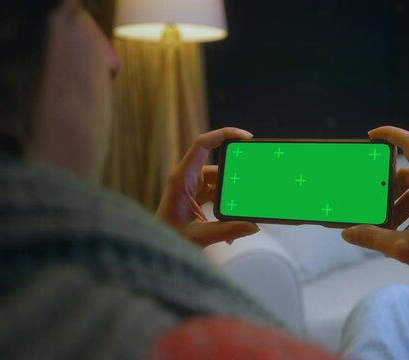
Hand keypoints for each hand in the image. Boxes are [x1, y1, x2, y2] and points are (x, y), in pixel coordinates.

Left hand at [157, 127, 259, 247]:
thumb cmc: (168, 239)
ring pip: (218, 180)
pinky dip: (226, 204)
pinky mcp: (195, 196)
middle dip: (235, 175)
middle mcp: (185, 178)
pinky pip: (216, 192)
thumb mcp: (199, 236)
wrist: (155, 249)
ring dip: (231, 195)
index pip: (202, 145)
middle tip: (253, 182)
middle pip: (216, 166)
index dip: (223, 134)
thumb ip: (227, 231)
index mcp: (181, 178)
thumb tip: (253, 226)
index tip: (246, 137)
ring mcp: (190, 186)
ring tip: (243, 208)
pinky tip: (235, 220)